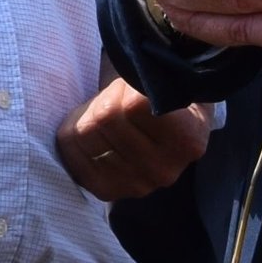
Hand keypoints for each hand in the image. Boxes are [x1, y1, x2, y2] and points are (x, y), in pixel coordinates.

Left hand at [53, 75, 215, 199]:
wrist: (171, 133)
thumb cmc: (166, 99)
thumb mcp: (171, 82)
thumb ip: (154, 77)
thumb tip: (132, 70)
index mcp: (188, 139)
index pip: (135, 105)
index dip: (125, 87)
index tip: (132, 85)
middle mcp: (165, 170)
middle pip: (107, 118)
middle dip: (105, 98)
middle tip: (115, 97)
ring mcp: (138, 185)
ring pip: (87, 136)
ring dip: (87, 116)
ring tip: (105, 115)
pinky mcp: (110, 192)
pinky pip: (73, 158)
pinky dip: (73, 140)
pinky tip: (89, 134)